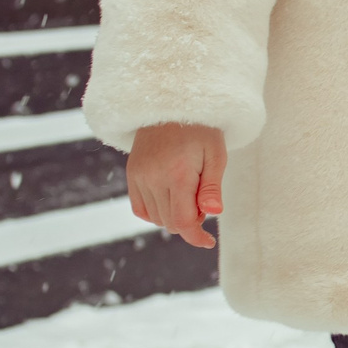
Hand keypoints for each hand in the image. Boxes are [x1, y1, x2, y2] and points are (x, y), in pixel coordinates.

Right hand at [126, 122, 226, 249]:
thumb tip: (213, 213)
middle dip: (190, 222)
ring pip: (155, 218)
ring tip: (188, 194)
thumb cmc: (201, 130)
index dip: (196, 237)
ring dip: (173, 217)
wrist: (170, 105)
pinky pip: (140, 208)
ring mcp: (139, 177)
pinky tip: (170, 198)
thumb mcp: (215, 155)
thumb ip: (211, 187)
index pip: (183, 222)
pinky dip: (156, 212)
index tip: (208, 242)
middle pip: (170, 223)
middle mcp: (153, 178)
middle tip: (203, 202)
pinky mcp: (132, 175)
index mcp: (178, 174)